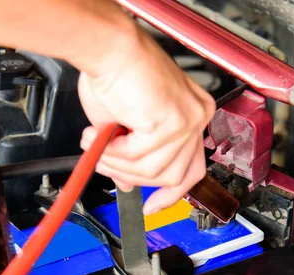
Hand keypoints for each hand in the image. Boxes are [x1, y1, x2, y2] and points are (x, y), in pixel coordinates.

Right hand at [78, 27, 214, 214]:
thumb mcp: (122, 128)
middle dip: (135, 177)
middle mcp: (197, 117)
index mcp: (191, 115)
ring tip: (97, 144)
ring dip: (118, 163)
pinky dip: (115, 151)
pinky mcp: (172, 121)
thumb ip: (132, 158)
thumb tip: (128, 184)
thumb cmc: (115, 75)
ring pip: (156, 171)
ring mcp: (188, 119)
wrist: (107, 48)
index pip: (193, 168)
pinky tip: (100, 134)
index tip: (152, 207)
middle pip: (175, 175)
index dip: (171, 194)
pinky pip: (141, 157)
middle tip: (103, 162)